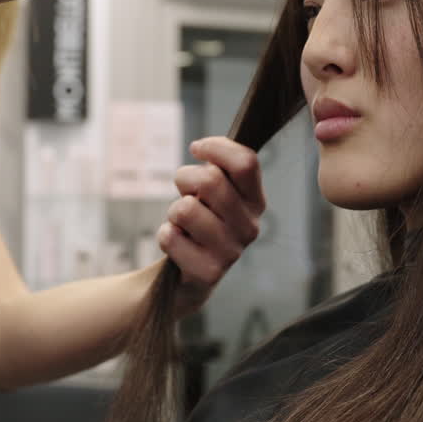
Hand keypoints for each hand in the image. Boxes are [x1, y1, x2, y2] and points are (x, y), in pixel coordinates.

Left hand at [157, 137, 265, 316]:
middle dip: (185, 178)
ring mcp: (232, 252)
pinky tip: (179, 244)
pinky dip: (166, 235)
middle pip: (210, 180)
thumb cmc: (201, 219)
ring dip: (174, 211)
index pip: (245, 162)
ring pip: (185, 209)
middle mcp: (250, 226)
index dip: (216, 147)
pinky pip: (171, 237)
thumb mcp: (215, 191)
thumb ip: (218, 167)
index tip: (196, 149)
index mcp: (256, 200)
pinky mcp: (209, 272)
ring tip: (184, 223)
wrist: (190, 273)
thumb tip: (201, 147)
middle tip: (185, 192)